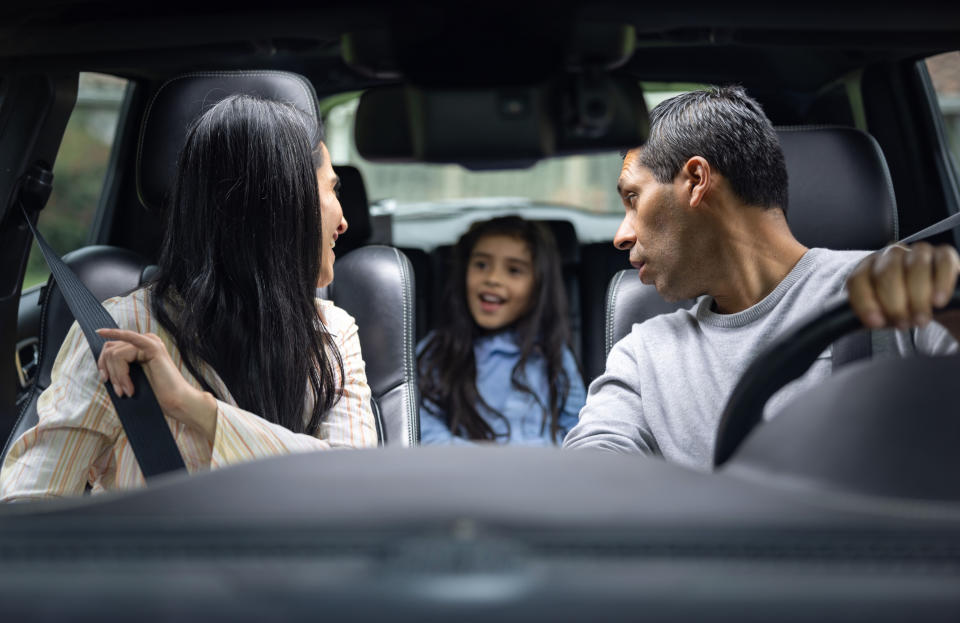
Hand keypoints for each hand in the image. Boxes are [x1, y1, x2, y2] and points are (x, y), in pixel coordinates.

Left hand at [95, 328, 217, 439]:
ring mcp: (149, 341)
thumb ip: (121, 367)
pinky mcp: (152, 347)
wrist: (176, 401)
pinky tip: (113, 358)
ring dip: (117, 376)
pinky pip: (126, 344)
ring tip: (127, 391)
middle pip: (109, 349)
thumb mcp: (133, 377)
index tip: (106, 380)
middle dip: (109, 371)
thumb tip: (101, 365)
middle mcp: (145, 340)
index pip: (111, 347)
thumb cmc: (157, 394)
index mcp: (141, 347)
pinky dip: (120, 364)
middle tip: (119, 390)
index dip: (103, 364)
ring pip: (115, 353)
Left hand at [846, 242, 959, 329]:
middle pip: (887, 273)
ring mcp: (918, 252)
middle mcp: (891, 255)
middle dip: (895, 303)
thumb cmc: (902, 307)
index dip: (864, 302)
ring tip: (921, 319)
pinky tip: (938, 301)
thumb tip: (857, 324)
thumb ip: (865, 316)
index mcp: (868, 267)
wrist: (933, 303)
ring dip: (918, 297)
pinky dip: (941, 283)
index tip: (875, 323)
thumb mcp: (880, 314)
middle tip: (903, 324)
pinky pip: (943, 262)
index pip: (858, 280)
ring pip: (915, 267)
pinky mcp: (944, 254)